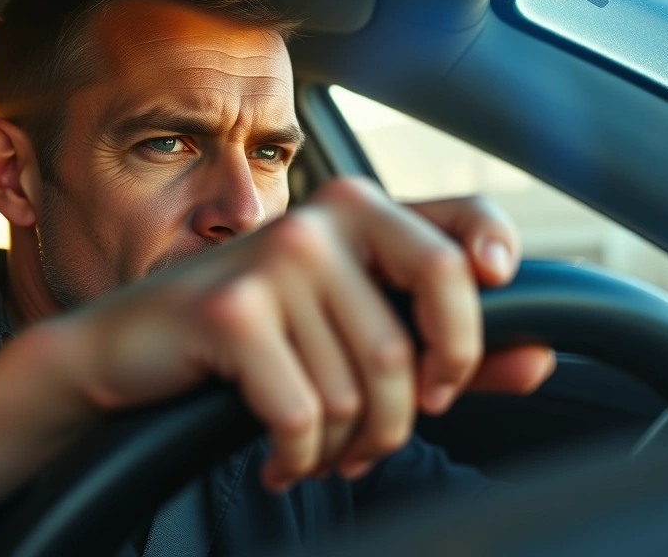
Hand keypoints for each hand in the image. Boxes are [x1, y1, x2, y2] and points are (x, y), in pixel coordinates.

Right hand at [75, 178, 553, 488]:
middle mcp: (322, 220)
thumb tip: (537, 359)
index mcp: (357, 210)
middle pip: (427, 319)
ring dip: (349, 444)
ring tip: (321, 450)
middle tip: (396, 429)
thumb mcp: (345, 328)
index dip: (494, 269)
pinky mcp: (232, 311)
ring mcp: (275, 260)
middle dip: (420, 399)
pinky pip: (306, 412)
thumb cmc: (249, 338)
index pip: (462, 224)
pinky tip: (281, 458)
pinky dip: (300, 454)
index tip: (489, 316)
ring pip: (365, 385)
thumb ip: (440, 340)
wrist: (130, 350)